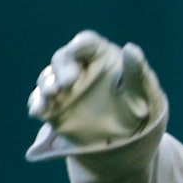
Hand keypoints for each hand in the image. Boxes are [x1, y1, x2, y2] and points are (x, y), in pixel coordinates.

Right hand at [24, 31, 165, 162]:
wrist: (131, 138)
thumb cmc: (142, 108)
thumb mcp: (144, 92)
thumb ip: (137, 71)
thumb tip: (131, 48)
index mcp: (101, 56)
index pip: (87, 43)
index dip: (79, 45)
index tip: (76, 50)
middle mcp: (79, 67)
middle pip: (62, 59)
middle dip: (61, 70)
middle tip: (66, 85)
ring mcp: (64, 86)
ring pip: (48, 79)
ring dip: (46, 86)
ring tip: (52, 95)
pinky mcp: (54, 105)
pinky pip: (40, 101)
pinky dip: (38, 105)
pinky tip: (38, 112)